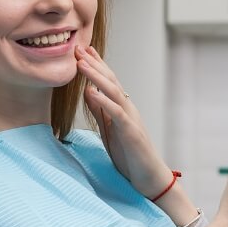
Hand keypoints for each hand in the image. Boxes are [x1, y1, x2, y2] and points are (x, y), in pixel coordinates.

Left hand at [75, 45, 171, 197]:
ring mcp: (131, 119)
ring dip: (96, 76)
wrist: (149, 178)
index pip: (108, 81)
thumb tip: (88, 93)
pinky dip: (104, 101)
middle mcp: (128, 108)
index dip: (96, 65)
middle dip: (94, 64)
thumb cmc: (130, 156)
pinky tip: (91, 92)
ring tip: (81, 64)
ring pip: (114, 91)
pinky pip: (117, 113)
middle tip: (78, 48)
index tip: (82, 50)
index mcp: (122, 108)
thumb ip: (100, 111)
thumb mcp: (109, 130)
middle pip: (110, 80)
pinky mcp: (131, 132)